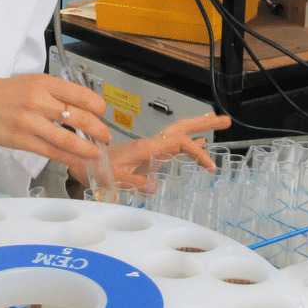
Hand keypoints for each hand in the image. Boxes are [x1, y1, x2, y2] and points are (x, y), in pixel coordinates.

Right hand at [0, 74, 110, 167]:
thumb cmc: (5, 93)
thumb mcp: (33, 82)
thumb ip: (56, 92)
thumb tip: (82, 107)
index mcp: (44, 83)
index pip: (81, 94)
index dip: (98, 106)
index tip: (103, 112)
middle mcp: (39, 101)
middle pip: (80, 117)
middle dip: (99, 129)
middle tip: (106, 136)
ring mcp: (30, 122)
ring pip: (68, 139)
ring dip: (88, 148)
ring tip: (97, 152)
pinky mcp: (22, 140)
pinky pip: (52, 152)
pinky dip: (69, 157)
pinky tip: (79, 160)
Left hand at [70, 112, 230, 189]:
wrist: (82, 163)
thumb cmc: (95, 170)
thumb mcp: (113, 179)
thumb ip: (133, 183)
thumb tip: (155, 187)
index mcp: (146, 148)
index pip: (179, 144)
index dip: (197, 154)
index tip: (210, 167)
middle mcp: (150, 144)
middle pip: (182, 127)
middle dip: (204, 122)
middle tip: (225, 120)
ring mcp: (150, 147)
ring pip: (178, 132)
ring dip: (198, 127)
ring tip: (218, 123)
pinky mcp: (147, 153)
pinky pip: (172, 143)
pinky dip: (188, 141)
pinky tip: (198, 143)